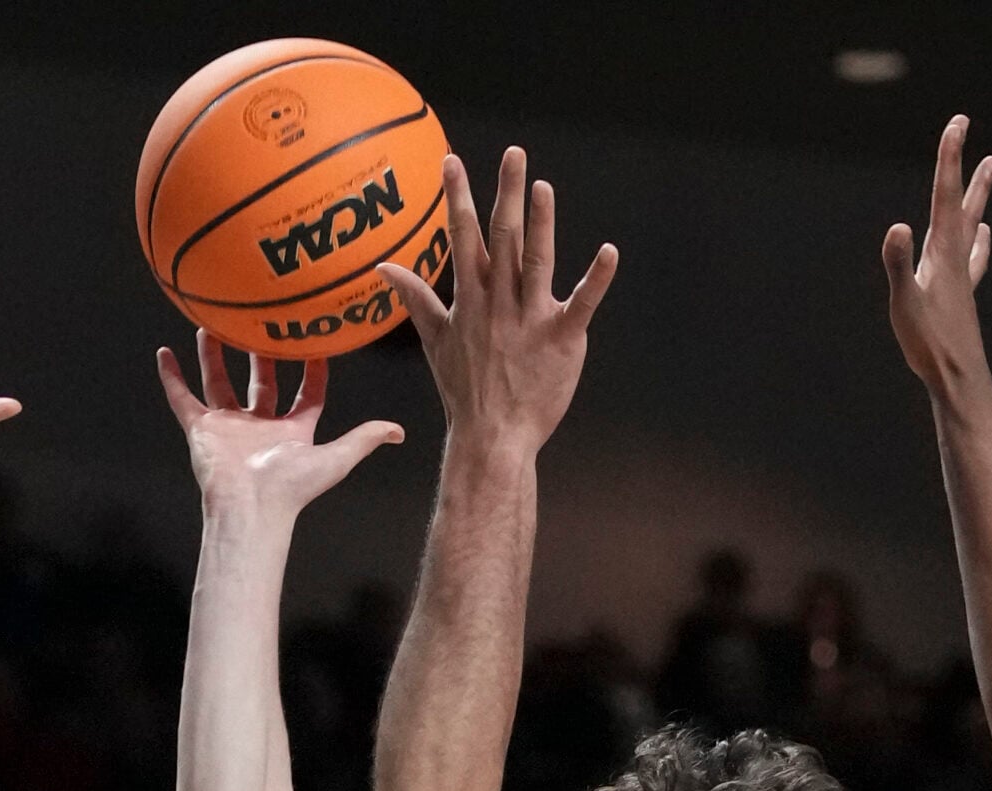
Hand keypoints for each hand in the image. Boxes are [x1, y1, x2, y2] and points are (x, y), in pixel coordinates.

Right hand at [158, 330, 402, 523]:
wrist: (250, 507)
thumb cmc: (292, 488)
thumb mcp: (335, 457)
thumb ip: (364, 439)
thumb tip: (399, 431)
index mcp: (292, 432)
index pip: (306, 396)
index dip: (313, 371)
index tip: (314, 342)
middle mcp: (260, 427)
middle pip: (261, 384)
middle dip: (260, 356)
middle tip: (258, 325)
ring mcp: (229, 427)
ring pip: (219, 384)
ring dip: (215, 357)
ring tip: (212, 327)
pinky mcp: (201, 429)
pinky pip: (182, 398)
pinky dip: (172, 377)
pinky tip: (164, 353)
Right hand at [376, 147, 617, 456]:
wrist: (492, 437)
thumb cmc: (465, 390)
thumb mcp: (434, 340)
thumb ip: (415, 297)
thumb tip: (383, 267)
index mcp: (471, 299)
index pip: (462, 237)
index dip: (458, 197)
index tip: (453, 160)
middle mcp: (499, 302)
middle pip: (503, 237)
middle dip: (507, 193)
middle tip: (514, 152)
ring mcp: (530, 319)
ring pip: (537, 261)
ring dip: (542, 222)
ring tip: (543, 186)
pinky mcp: (561, 339)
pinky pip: (582, 304)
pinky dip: (596, 279)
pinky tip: (609, 252)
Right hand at [882, 115, 991, 402]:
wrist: (960, 380)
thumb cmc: (930, 346)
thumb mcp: (904, 304)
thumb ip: (898, 264)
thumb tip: (896, 226)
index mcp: (943, 254)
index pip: (946, 195)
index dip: (949, 157)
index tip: (957, 122)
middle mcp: (956, 259)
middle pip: (966, 204)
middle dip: (970, 170)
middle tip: (981, 138)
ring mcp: (961, 277)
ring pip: (972, 225)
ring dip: (979, 196)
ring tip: (990, 172)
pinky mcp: (961, 296)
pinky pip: (972, 257)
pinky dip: (977, 239)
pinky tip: (982, 238)